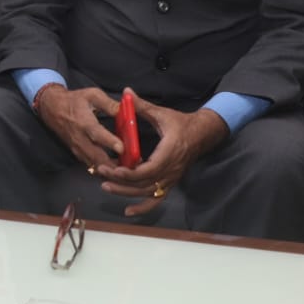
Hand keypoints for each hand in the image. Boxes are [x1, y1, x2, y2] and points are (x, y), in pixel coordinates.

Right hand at [35, 84, 119, 167]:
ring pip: (94, 165)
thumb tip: (126, 111)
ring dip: (110, 170)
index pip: (96, 134)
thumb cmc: (74, 101)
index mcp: (84, 122)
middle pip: (96, 157)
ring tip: (127, 170)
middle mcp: (80, 138)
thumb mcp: (92, 94)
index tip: (122, 148)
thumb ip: (109, 104)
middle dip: (114, 165)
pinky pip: (91, 166)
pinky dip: (103, 169)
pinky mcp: (77, 153)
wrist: (52, 108)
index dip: (110, 142)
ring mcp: (78, 148)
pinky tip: (116, 169)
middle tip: (131, 167)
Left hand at [93, 88, 228, 216]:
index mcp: (169, 152)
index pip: (149, 169)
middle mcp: (171, 169)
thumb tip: (126, 92)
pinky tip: (128, 212)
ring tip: (106, 186)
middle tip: (101, 174)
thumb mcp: (161, 113)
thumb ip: (142, 106)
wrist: (202, 134)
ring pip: (148, 192)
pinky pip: (156, 199)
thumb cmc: (181, 123)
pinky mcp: (169, 182)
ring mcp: (171, 178)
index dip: (131, 173)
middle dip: (121, 181)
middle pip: (144, 183)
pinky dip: (143, 208)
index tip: (114, 169)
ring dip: (126, 193)